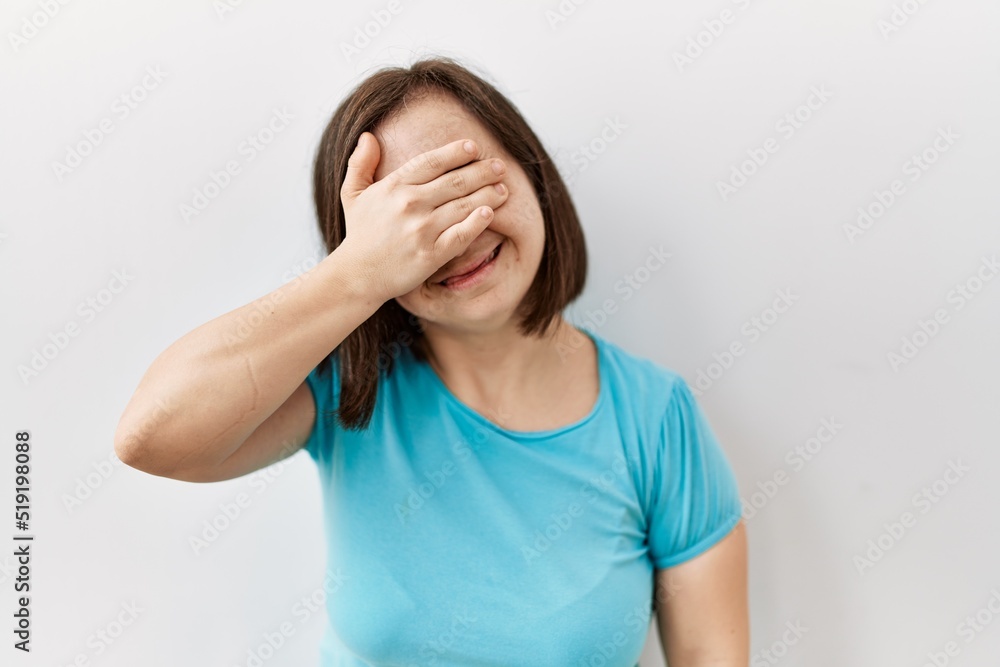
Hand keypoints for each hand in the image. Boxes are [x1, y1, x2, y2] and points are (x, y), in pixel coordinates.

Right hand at [336, 132, 508, 301]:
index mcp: (394, 186)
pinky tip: (490, 213)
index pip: (432, 162)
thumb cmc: (359, 234)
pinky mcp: (431, 255)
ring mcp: (421, 230)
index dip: (456, 152)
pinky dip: (476, 222)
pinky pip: (460, 235)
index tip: (473, 147)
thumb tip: (369, 136)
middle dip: (482, 172)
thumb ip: (360, 164)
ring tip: (504, 189)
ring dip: (487, 194)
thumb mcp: (352, 194)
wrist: (357, 276)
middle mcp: (409, 204)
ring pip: (463, 206)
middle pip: (455, 181)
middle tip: (500, 166)